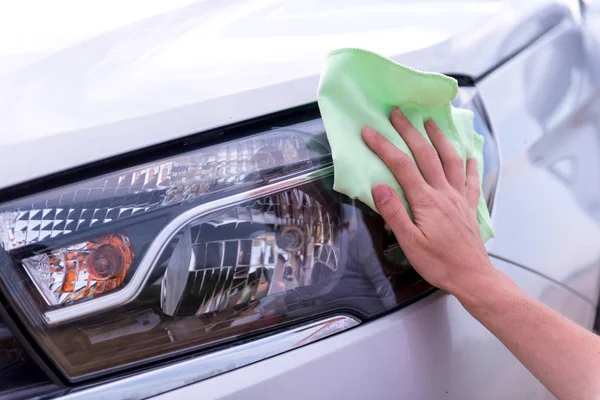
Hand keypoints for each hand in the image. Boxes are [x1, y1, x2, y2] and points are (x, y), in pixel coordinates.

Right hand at [362, 107, 493, 295]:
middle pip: (426, 154)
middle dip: (410, 131)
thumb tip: (379, 186)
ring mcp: (459, 197)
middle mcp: (444, 192)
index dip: (384, 146)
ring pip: (450, 159)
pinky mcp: (469, 206)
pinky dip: (471, 163)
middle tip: (398, 113)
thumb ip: (394, 213)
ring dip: (440, 138)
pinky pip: (471, 179)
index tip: (369, 130)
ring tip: (431, 122)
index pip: (401, 166)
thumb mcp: (409, 243)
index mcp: (426, 201)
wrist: (472, 276)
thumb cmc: (438, 263)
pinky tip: (470, 154)